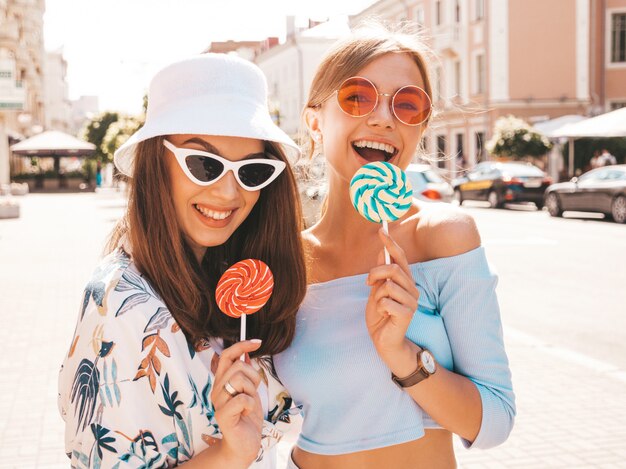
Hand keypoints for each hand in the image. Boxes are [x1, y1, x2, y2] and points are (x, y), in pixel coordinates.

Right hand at [210, 340, 263, 466]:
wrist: (246, 443)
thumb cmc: (248, 416)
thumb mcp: (250, 390)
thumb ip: (246, 374)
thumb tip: (246, 354)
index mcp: (222, 381)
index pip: (226, 355)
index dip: (241, 346)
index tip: (257, 342)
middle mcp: (217, 389)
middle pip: (238, 366)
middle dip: (253, 377)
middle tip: (253, 392)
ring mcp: (218, 402)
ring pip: (239, 380)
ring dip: (252, 391)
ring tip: (249, 404)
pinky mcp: (222, 415)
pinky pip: (242, 399)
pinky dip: (251, 404)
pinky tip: (247, 412)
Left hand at [365, 229, 419, 365]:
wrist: (384, 340)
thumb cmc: (381, 316)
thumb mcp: (376, 291)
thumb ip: (380, 274)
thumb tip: (380, 252)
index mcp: (405, 281)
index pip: (400, 258)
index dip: (391, 243)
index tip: (381, 230)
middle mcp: (412, 288)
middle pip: (393, 268)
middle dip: (375, 273)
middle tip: (368, 282)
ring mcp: (412, 301)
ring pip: (388, 285)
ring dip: (377, 295)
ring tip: (379, 305)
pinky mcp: (407, 314)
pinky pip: (386, 301)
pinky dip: (379, 307)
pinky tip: (384, 315)